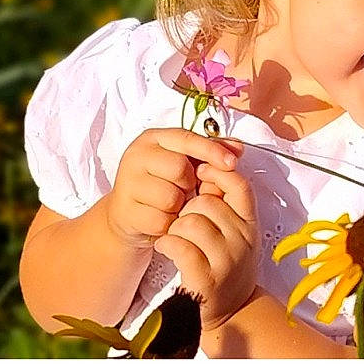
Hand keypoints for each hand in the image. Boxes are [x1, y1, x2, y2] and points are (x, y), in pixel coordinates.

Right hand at [105, 128, 240, 251]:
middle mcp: (136, 155)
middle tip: (184, 189)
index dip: (212, 150)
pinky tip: (161, 220)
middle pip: (179, 168)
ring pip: (170, 197)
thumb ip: (210, 153)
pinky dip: (167, 224)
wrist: (128, 216)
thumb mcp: (185, 164)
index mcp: (152, 138)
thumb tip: (238, 147)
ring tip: (172, 205)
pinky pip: (159, 220)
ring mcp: (127, 183)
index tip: (232, 163)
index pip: (187, 138)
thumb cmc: (161, 184)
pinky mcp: (124, 211)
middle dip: (189, 184)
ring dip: (178, 207)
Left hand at [162, 160, 258, 332]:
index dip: (217, 173)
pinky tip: (165, 246)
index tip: (199, 173)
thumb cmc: (228, 264)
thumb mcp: (236, 232)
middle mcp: (242, 240)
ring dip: (175, 226)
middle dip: (187, 206)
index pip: (239, 185)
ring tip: (173, 234)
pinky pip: (180, 247)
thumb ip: (225, 202)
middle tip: (182, 217)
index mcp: (250, 223)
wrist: (233, 311)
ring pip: (191, 222)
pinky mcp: (205, 280)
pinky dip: (167, 243)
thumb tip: (206, 165)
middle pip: (207, 203)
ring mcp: (225, 261)